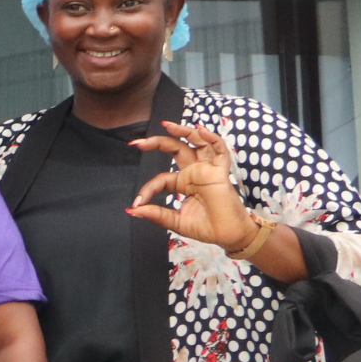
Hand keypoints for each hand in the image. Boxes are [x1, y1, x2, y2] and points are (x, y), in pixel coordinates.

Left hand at [128, 121, 258, 249]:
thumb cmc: (206, 228)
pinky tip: (200, 131)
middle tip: (138, 143)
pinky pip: (220, 150)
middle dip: (158, 142)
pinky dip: (211, 139)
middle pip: (176, 150)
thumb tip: (132, 211)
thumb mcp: (175, 221)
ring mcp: (207, 170)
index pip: (161, 179)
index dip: (147, 189)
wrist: (227, 236)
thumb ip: (156, 214)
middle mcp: (194, 173)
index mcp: (183, 184)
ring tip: (167, 125)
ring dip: (183, 132)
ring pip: (197, 143)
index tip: (136, 203)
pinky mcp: (220, 172)